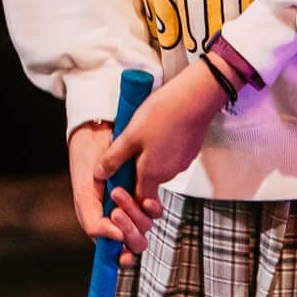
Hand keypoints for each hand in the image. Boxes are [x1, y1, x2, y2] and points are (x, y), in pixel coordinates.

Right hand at [69, 122, 157, 262]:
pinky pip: (154, 209)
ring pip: (144, 225)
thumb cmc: (86, 163)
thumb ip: (93, 220)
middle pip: (132, 241)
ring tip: (118, 191)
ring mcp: (133, 206)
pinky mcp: (144, 193)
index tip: (124, 256)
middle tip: (116, 212)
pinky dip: (152, 207)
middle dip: (128, 230)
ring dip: (134, 213)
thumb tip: (115, 240)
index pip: (114, 251)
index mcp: (100, 223)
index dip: (121, 257)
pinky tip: (146, 198)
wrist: (100, 134)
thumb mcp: (84, 193)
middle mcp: (119, 218)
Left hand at [99, 62, 225, 216]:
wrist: (196, 98)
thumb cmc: (164, 114)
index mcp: (152, 174)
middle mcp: (169, 174)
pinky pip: (171, 156)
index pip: (139, 199)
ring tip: (140, 135)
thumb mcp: (130, 135)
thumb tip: (100, 174)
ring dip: (149, 158)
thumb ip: (114, 158)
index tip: (118, 179)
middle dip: (135, 170)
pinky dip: (162, 148)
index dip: (127, 192)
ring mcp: (182, 163)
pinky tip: (157, 130)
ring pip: (160, 168)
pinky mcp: (189, 151)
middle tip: (125, 150)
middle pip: (148, 182)